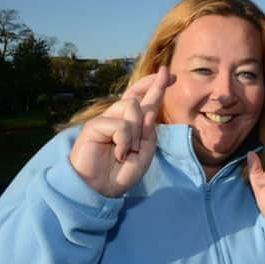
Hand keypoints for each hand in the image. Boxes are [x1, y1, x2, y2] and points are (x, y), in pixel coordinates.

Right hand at [69, 66, 174, 196]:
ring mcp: (106, 121)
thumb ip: (148, 132)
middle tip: (166, 73)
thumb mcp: (144, 153)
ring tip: (130, 151)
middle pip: (136, 95)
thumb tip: (149, 110)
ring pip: (132, 107)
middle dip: (153, 85)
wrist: (101, 190)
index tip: (170, 74)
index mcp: (132, 125)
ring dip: (137, 131)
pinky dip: (125, 141)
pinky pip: (120, 125)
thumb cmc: (121, 173)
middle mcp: (118, 119)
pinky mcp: (94, 126)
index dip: (155, 86)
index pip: (144, 101)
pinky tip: (119, 154)